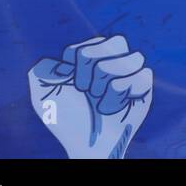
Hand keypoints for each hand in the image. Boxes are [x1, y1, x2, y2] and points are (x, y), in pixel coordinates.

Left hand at [28, 35, 152, 158]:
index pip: (88, 45)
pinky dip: (121, 94)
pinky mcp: (144, 86)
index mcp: (92, 56)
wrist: (85, 143)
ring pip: (132, 58)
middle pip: (117, 41)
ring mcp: (131, 72)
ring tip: (100, 99)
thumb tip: (57, 62)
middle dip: (96, 68)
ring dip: (109, 83)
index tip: (72, 85)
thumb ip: (41, 69)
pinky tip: (114, 107)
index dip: (77, 66)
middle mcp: (113, 60)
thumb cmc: (67, 120)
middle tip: (87, 91)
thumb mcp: (43, 96)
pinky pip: (141, 76)